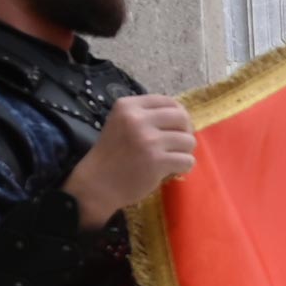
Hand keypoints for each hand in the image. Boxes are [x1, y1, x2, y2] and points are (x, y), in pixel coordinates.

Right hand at [64, 91, 199, 220]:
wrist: (98, 183)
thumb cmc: (112, 155)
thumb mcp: (121, 124)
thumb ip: (145, 116)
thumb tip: (182, 116)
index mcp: (128, 106)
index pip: (168, 101)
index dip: (179, 114)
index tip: (176, 127)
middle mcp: (137, 119)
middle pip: (181, 117)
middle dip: (186, 131)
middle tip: (180, 144)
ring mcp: (148, 140)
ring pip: (188, 140)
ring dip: (185, 151)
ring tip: (173, 158)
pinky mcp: (157, 161)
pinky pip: (187, 160)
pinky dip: (185, 166)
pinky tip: (173, 169)